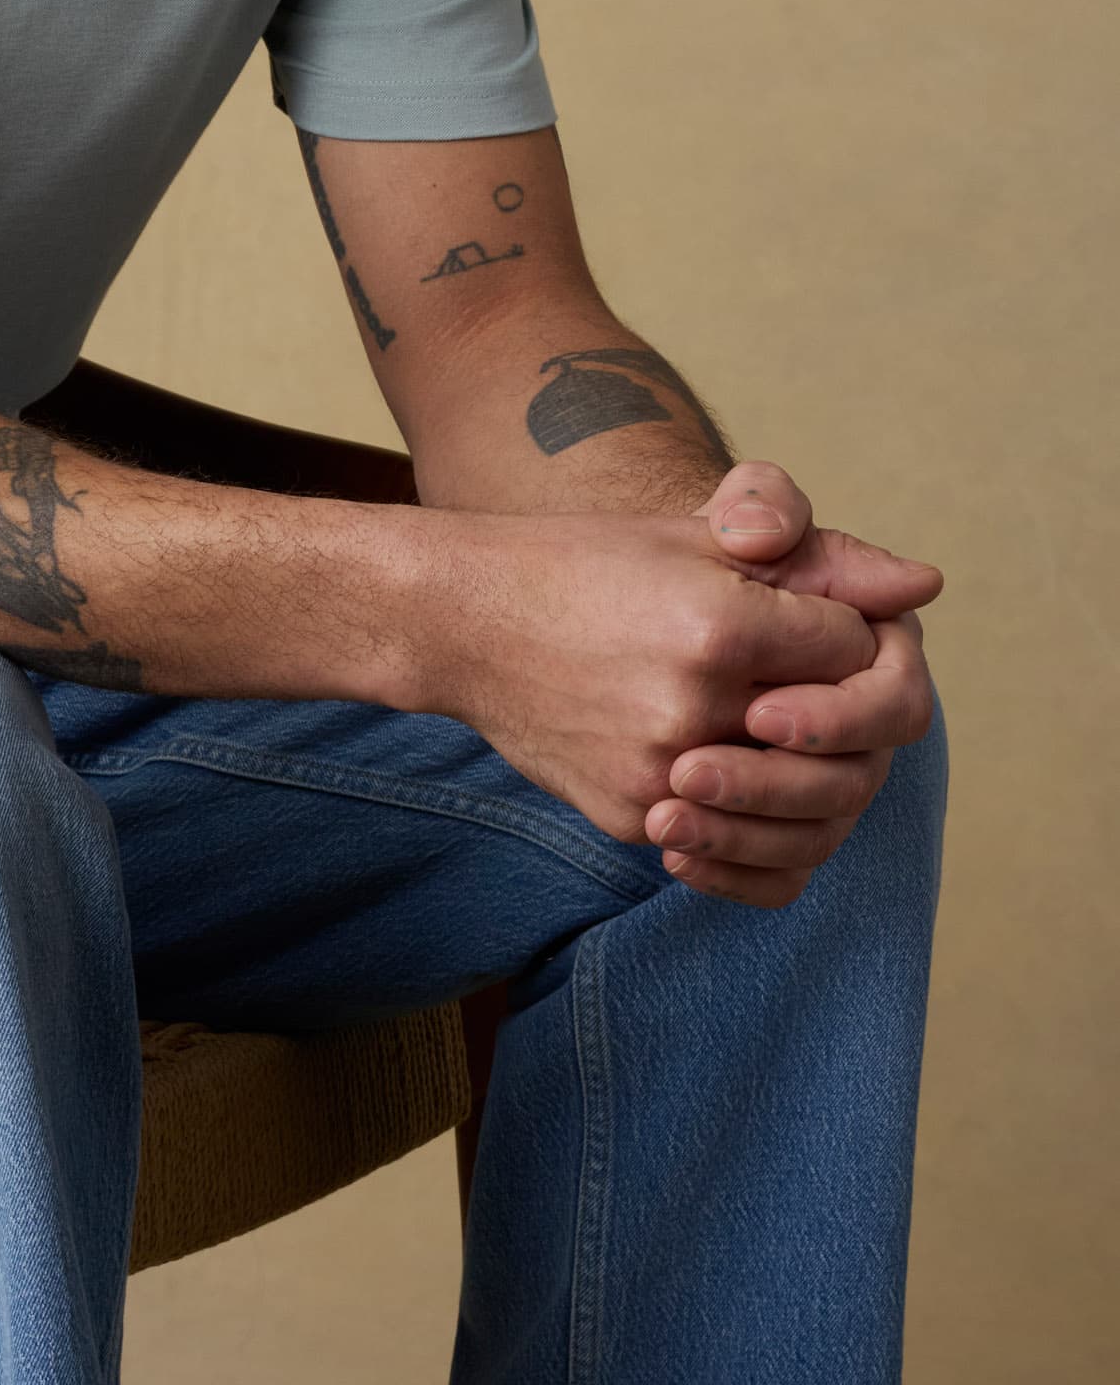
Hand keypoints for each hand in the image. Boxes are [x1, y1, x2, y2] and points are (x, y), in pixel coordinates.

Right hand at [425, 478, 928, 909]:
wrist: (464, 622)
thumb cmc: (584, 565)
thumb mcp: (696, 537)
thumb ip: (815, 558)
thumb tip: (921, 587)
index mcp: (719, 623)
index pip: (854, 649)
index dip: (849, 635)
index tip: (819, 627)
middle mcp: (694, 705)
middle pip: (839, 740)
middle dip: (843, 714)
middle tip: (808, 690)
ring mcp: (660, 772)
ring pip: (798, 807)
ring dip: (809, 778)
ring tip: (780, 741)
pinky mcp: (632, 816)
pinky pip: (735, 847)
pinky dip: (752, 824)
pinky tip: (736, 784)